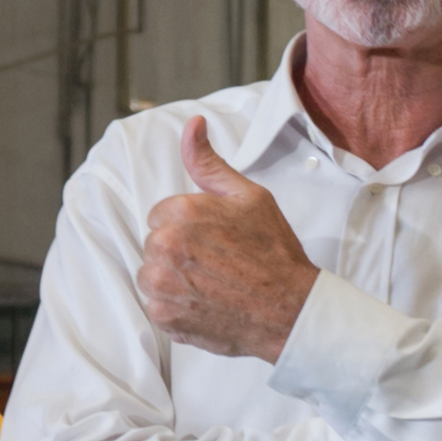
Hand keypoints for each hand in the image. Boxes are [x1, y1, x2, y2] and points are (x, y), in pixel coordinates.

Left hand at [138, 171, 322, 361]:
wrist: (290, 308)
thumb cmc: (273, 252)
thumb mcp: (248, 196)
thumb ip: (209, 162)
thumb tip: (192, 125)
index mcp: (182, 212)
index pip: (160, 215)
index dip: (188, 226)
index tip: (213, 238)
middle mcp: (166, 245)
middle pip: (154, 244)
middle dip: (179, 251)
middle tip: (216, 262)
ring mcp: (162, 283)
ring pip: (151, 274)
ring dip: (173, 279)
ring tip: (209, 283)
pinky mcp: (164, 315)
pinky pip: (156, 305)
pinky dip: (176, 306)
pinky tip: (205, 303)